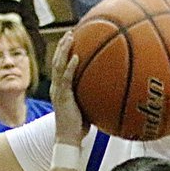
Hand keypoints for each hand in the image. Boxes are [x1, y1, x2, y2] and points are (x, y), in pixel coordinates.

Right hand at [49, 31, 87, 145]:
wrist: (68, 138)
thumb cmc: (80, 126)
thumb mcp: (88, 107)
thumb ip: (95, 96)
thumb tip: (112, 90)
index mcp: (61, 88)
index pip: (60, 65)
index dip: (64, 52)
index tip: (72, 39)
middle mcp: (57, 87)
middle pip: (57, 60)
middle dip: (63, 45)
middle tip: (70, 32)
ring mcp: (58, 91)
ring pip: (58, 65)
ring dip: (64, 50)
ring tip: (71, 37)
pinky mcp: (62, 96)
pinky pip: (66, 78)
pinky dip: (70, 66)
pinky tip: (77, 57)